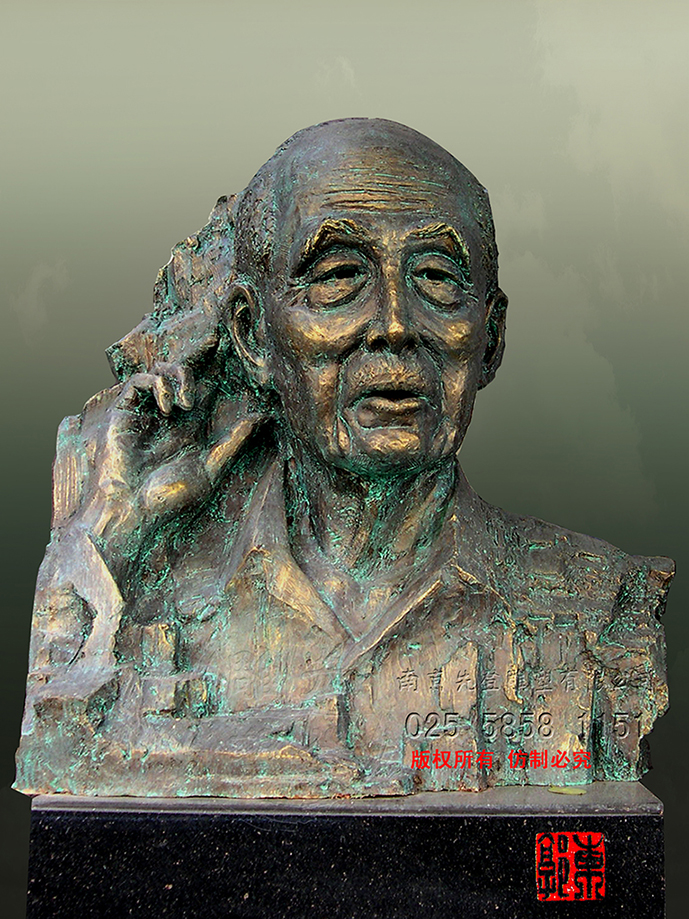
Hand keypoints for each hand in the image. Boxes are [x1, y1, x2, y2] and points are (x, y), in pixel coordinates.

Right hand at [77, 359, 262, 571]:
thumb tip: (264, 417)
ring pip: (162, 371)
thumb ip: (235, 441)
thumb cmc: (169, 500)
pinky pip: (139, 382)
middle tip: (217, 343)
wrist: (131, 513)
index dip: (218, 371)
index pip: (206, 390)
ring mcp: (146, 413)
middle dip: (200, 357)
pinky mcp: (124, 412)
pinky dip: (157, 386)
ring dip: (179, 375)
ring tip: (187, 404)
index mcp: (191, 430)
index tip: (236, 350)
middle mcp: (169, 418)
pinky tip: (167, 409)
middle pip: (184, 374)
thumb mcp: (212, 469)